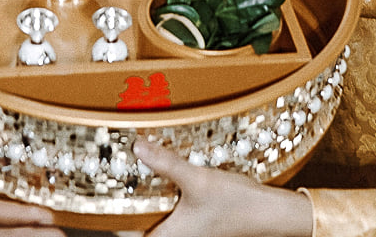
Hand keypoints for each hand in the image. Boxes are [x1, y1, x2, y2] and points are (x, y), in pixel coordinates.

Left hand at [134, 140, 314, 236]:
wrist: (270, 212)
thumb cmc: (237, 204)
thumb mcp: (197, 179)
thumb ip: (165, 163)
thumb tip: (137, 146)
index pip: (131, 232)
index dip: (117, 217)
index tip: (105, 194)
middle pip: (142, 221)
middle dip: (132, 200)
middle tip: (120, 173)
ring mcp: (187, 230)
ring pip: (158, 214)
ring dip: (150, 195)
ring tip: (140, 169)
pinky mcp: (197, 221)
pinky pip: (172, 209)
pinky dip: (167, 194)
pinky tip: (168, 174)